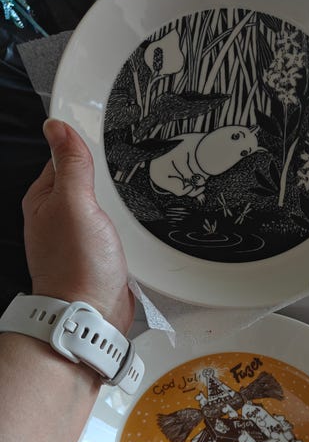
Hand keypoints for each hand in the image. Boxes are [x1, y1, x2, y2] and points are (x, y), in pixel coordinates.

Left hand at [22, 119, 133, 334]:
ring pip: (102, 206)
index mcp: (44, 199)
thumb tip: (57, 127)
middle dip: (105, 178)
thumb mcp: (74, 204)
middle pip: (86, 182)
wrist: (91, 314)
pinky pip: (112, 229)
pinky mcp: (99, 253)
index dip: (84, 149)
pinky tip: (132, 225)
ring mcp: (79, 236)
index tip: (105, 143)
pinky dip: (123, 225)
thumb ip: (70, 165)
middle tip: (124, 174)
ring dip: (117, 203)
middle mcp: (58, 217)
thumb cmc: (77, 266)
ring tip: (130, 198)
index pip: (63, 158)